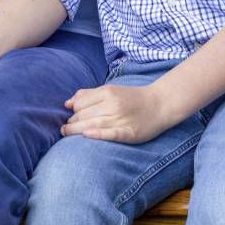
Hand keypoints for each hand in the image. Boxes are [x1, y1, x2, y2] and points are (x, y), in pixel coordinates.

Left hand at [61, 83, 178, 143]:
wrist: (160, 104)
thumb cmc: (132, 98)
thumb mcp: (111, 89)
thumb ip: (88, 95)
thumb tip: (67, 103)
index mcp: (108, 92)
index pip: (81, 103)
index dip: (72, 112)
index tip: (70, 118)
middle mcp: (113, 104)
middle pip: (84, 115)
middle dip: (72, 122)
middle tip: (64, 129)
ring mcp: (121, 119)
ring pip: (92, 124)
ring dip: (76, 130)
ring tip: (66, 133)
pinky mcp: (129, 133)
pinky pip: (110, 134)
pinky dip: (97, 134)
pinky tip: (87, 135)